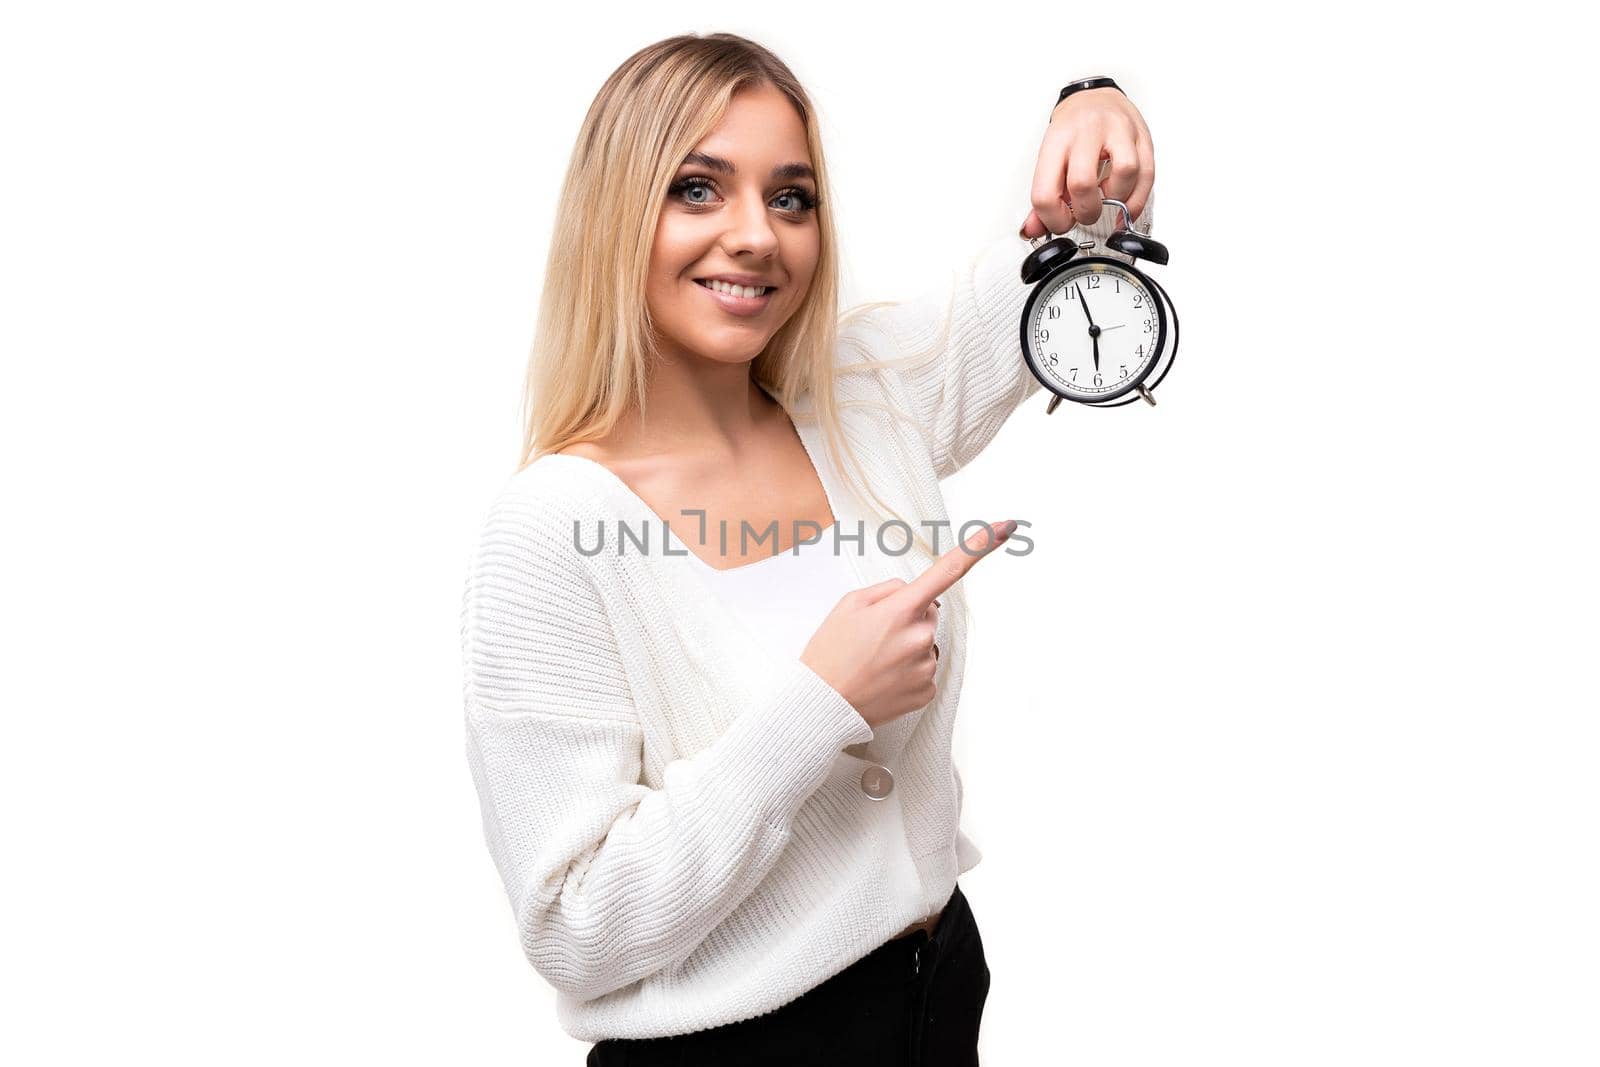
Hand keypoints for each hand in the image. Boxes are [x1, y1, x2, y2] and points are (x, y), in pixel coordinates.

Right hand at [801, 520, 1016, 728]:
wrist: (822, 705)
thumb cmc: (830, 653)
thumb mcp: (849, 604)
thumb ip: (887, 589)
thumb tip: (911, 592)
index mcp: (901, 609)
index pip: (949, 570)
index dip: (980, 546)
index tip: (1006, 526)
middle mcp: (920, 636)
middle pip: (929, 613)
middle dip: (907, 618)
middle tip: (873, 637)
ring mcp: (926, 666)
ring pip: (926, 643)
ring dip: (906, 647)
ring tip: (874, 661)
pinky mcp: (927, 691)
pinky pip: (925, 670)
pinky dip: (907, 671)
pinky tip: (884, 678)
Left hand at [1021, 85, 1154, 237]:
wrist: (1095, 96)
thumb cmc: (1073, 128)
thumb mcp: (1051, 157)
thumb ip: (1045, 196)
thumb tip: (1033, 229)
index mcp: (1057, 140)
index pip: (1045, 192)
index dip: (1053, 219)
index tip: (1061, 222)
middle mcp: (1087, 131)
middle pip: (1083, 183)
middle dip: (1085, 212)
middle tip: (1085, 213)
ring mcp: (1118, 131)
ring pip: (1124, 173)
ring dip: (1116, 199)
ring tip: (1108, 198)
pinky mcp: (1142, 137)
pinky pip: (1147, 174)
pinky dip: (1136, 199)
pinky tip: (1125, 205)